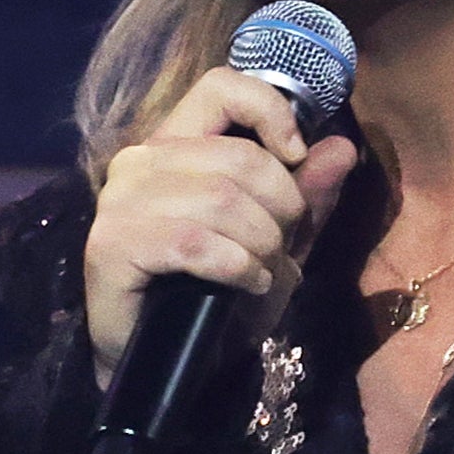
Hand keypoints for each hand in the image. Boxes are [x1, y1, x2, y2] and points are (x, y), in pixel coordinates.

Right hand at [84, 63, 363, 387]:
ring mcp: (119, 202)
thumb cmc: (215, 300)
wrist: (163, 366)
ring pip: (221, 199)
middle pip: (239, 158)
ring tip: (262, 275)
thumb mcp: (277, 245)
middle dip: (282, 210)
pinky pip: (194, 242)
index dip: (270, 112)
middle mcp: (139, 162)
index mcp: (175, 146)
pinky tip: (243, 285)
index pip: (221, 87)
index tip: (295, 157)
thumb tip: (342, 147)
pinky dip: (235, 267)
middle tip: (281, 250)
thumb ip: (306, 198)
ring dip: (261, 245)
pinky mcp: (111, 246)